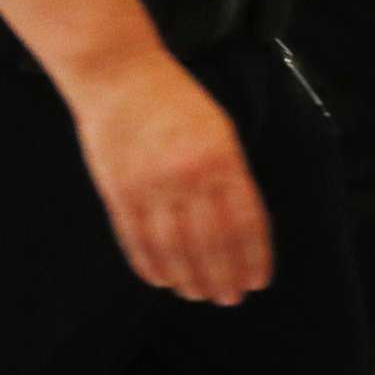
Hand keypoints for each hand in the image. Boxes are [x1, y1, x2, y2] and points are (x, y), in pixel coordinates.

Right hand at [66, 53, 272, 305]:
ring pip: (173, 249)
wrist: (118, 74)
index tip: (256, 282)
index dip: (252, 259)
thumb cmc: (174, 100)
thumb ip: (230, 177)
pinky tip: (161, 280)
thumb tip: (241, 231)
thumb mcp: (219, 130)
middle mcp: (187, 176)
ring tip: (196, 294)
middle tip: (228, 299)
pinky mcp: (117, 190)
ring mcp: (149, 185)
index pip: (244, 223)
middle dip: (223, 278)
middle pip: (211, 244)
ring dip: (188, 279)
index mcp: (220, 159)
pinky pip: (135, 239)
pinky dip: (149, 265)